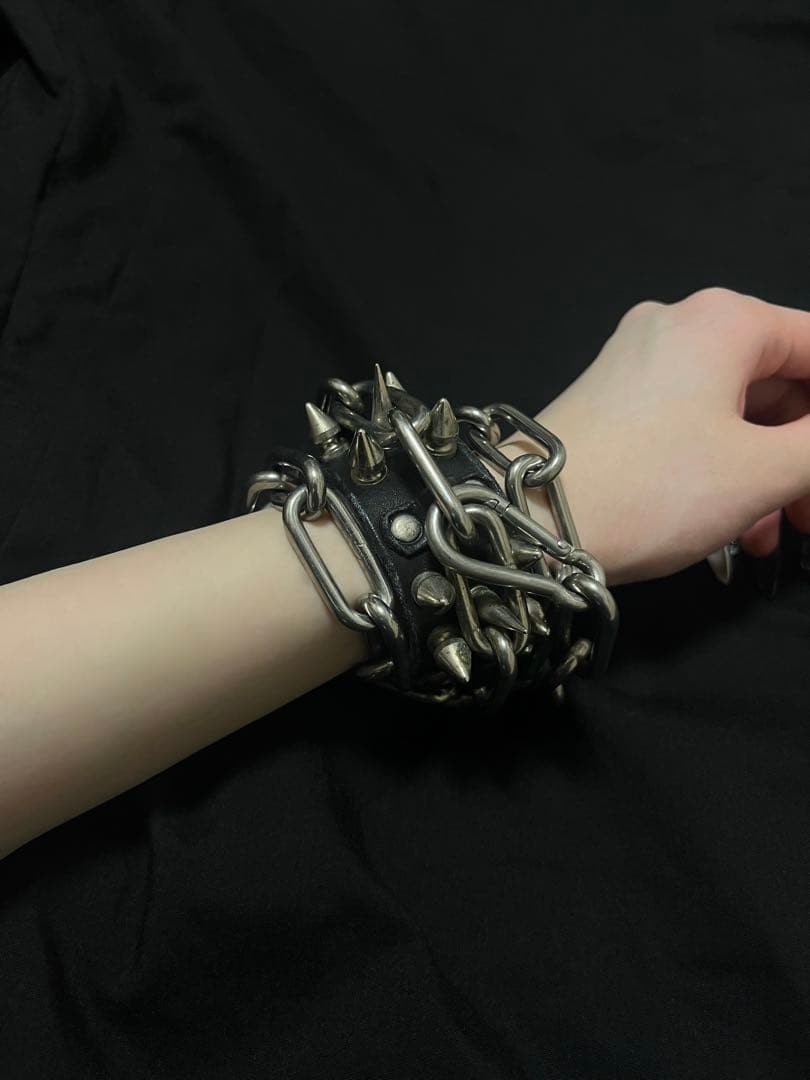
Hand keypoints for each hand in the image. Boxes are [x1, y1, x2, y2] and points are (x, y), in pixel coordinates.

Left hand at [497, 287, 809, 586]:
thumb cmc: (654, 488)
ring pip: (734, 413)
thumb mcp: (764, 470)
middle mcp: (678, 325)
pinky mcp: (611, 402)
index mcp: (724, 320)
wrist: (527, 520)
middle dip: (803, 456)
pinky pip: (690, 426)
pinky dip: (721, 471)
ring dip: (766, 475)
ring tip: (772, 540)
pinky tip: (731, 531)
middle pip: (778, 383)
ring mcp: (637, 362)